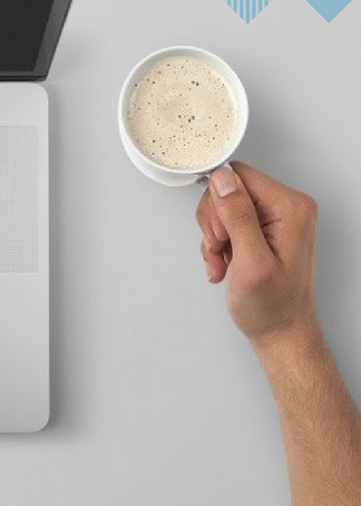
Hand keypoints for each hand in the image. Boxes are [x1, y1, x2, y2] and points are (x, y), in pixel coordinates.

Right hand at [195, 162, 319, 347]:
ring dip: (213, 237)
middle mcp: (286, 207)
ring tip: (223, 261)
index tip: (223, 235)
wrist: (280, 330)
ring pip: (222, 207)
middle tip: (222, 250)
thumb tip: (223, 180)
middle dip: (214, 224)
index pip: (238, 176)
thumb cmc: (272, 306)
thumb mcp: (251, 262)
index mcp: (291, 208)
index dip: (219, 204)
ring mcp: (274, 218)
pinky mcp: (261, 228)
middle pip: (227, 190)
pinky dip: (218, 244)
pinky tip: (225, 263)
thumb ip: (238, 217)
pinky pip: (225, 221)